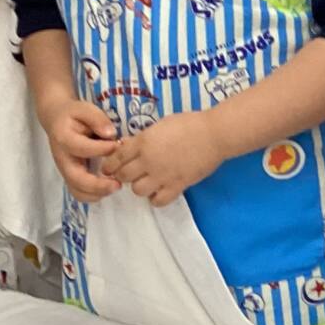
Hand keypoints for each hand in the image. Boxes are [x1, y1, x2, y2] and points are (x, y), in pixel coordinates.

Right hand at [41, 98, 119, 201]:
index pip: (81, 148)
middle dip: (98, 185)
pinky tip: (110, 186)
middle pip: (75, 178)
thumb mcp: (84, 109)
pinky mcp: (71, 176)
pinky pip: (80, 193)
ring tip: (115, 186)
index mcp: (63, 138)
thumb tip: (110, 134)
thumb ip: (97, 119)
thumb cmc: (74, 114)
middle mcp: (62, 158)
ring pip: (77, 191)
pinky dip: (95, 194)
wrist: (57, 120)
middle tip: (118, 184)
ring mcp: (65, 170)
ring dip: (97, 193)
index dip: (100, 149)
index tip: (117, 145)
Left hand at [102, 111, 225, 205]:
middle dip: (123, 175)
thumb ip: (143, 138)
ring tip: (147, 182)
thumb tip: (127, 146)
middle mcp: (148, 161)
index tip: (110, 168)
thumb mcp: (160, 125)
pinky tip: (160, 191)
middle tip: (131, 174)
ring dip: (140, 187)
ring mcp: (162, 175)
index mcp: (143, 142)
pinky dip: (155, 198)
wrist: (214, 135)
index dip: (110, 165)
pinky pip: (158, 201)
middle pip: (123, 176)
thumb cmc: (189, 124)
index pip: (116, 158)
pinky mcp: (177, 186)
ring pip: (137, 190)